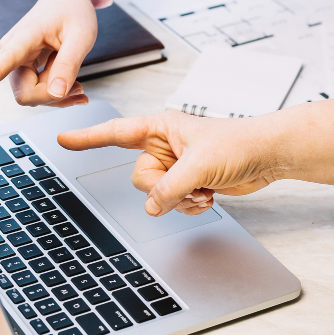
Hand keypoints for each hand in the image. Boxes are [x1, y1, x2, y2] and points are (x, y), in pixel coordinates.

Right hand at [0, 0, 103, 106]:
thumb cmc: (73, 11)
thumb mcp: (82, 34)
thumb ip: (69, 63)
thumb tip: (55, 94)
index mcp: (25, 37)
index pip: (5, 59)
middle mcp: (13, 51)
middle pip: (24, 93)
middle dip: (51, 96)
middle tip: (79, 87)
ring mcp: (16, 62)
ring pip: (31, 95)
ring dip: (56, 96)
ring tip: (78, 84)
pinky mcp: (22, 69)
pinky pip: (35, 92)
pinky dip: (56, 94)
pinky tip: (73, 87)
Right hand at [58, 112, 282, 215]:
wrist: (269, 156)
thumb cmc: (239, 143)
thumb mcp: (198, 166)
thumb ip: (168, 188)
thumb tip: (151, 207)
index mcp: (160, 128)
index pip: (116, 133)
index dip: (88, 138)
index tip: (64, 140)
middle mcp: (164, 146)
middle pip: (139, 177)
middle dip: (163, 187)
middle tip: (190, 180)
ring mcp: (176, 166)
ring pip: (156, 195)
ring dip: (181, 199)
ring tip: (205, 188)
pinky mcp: (189, 183)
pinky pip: (173, 204)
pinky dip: (191, 206)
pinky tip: (209, 196)